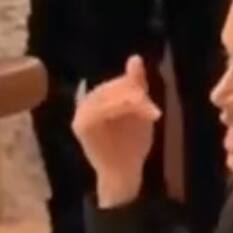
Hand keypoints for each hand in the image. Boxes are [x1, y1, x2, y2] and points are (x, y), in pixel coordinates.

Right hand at [72, 55, 159, 208]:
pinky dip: (117, 109)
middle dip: (133, 96)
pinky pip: (98, 110)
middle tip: (151, 111)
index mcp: (100, 98)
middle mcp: (86, 103)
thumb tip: (135, 57)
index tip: (150, 104)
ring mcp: (81, 114)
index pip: (117, 84)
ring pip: (105, 96)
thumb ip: (138, 86)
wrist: (124, 175)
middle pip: (110, 88)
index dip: (134, 87)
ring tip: (148, 115)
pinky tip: (133, 117)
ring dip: (129, 103)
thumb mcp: (140, 113)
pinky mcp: (80, 125)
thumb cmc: (132, 145)